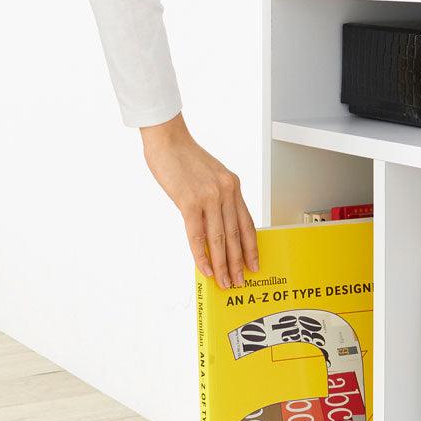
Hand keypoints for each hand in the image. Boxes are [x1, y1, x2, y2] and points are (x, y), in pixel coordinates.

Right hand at [141, 113, 257, 288]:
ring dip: (222, 265)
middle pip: (235, 235)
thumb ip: (217, 200)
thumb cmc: (184, 158)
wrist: (166, 138)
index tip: (254, 265)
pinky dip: (202, 255)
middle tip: (239, 282)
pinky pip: (197, 235)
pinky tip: (205, 269)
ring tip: (225, 282)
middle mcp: (226, 191)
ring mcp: (209, 196)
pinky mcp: (189, 201)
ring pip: (219, 239)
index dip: (251, 247)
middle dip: (238, 263)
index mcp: (233, 186)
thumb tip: (215, 229)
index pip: (246, 224)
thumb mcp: (210, 177)